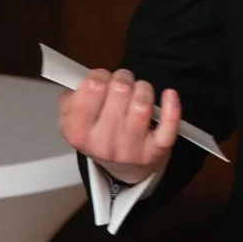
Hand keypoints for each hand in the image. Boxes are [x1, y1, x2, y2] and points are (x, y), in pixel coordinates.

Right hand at [57, 67, 180, 186]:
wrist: (122, 166)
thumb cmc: (99, 134)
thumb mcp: (72, 118)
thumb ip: (71, 96)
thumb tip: (83, 79)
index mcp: (78, 132)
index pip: (91, 87)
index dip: (99, 75)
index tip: (101, 79)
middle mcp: (102, 144)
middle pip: (120, 90)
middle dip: (123, 78)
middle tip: (122, 84)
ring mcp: (130, 150)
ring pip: (142, 104)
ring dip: (143, 89)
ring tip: (138, 92)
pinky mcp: (154, 151)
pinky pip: (167, 127)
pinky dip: (171, 108)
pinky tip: (168, 95)